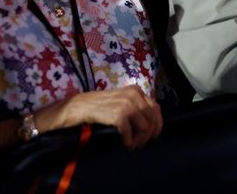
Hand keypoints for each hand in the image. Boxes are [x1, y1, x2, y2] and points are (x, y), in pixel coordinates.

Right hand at [45, 86, 162, 149]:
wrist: (78, 107)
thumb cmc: (98, 106)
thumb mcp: (120, 100)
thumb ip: (135, 106)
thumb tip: (150, 123)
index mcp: (136, 91)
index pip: (156, 108)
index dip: (158, 124)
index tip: (155, 135)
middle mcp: (134, 96)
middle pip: (151, 119)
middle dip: (148, 135)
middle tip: (140, 144)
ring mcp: (127, 105)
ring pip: (144, 127)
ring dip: (139, 140)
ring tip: (132, 145)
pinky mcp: (118, 115)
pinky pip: (130, 133)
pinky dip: (129, 141)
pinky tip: (125, 145)